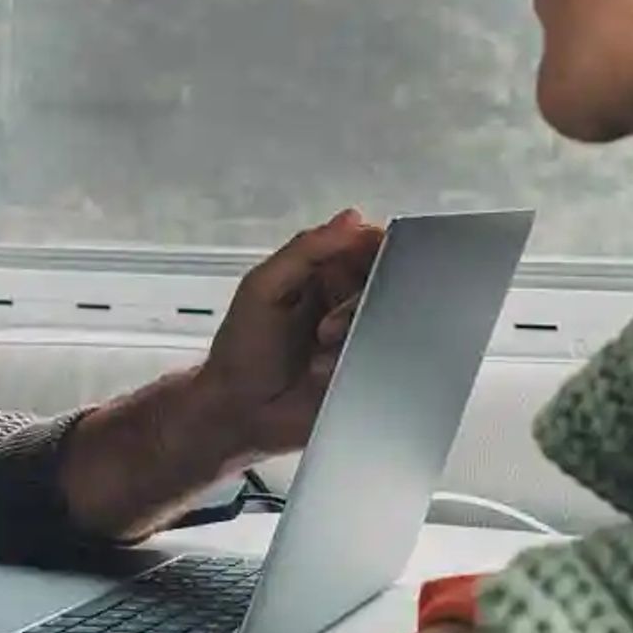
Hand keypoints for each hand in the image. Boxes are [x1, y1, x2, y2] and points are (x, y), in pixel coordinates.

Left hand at [195, 208, 383, 459]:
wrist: (239, 413)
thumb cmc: (241, 350)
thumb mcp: (264, 288)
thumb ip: (304, 250)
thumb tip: (350, 219)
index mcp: (322, 273)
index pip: (366, 246)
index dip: (376, 250)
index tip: (374, 263)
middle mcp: (345, 301)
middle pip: (387, 282)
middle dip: (362, 301)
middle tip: (326, 327)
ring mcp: (359, 337)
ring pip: (392, 320)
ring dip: (359, 335)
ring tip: (321, 353)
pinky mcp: (367, 369)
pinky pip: (390, 356)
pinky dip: (368, 360)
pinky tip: (333, 371)